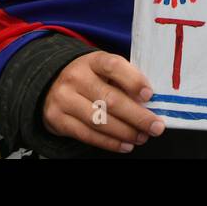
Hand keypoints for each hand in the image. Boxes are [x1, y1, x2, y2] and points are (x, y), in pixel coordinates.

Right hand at [42, 51, 162, 153]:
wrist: (50, 85)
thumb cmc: (88, 78)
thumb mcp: (103, 71)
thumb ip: (123, 81)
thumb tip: (149, 103)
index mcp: (92, 60)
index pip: (113, 66)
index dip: (133, 80)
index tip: (150, 95)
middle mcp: (76, 77)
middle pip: (110, 99)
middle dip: (137, 116)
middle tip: (156, 126)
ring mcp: (64, 99)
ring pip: (99, 120)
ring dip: (125, 132)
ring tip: (142, 137)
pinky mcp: (58, 119)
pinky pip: (88, 135)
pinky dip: (110, 143)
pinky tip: (125, 145)